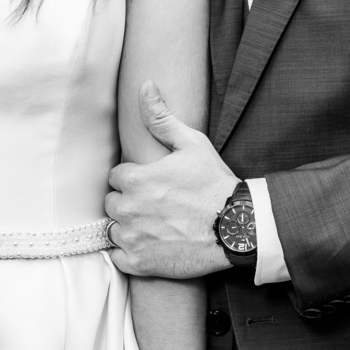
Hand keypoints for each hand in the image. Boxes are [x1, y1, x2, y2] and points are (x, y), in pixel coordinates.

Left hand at [105, 81, 237, 278]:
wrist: (237, 228)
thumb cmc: (215, 185)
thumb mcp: (192, 144)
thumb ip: (161, 118)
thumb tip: (145, 85)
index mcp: (135, 179)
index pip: (117, 177)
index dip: (135, 179)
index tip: (153, 185)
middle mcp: (128, 209)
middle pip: (112, 203)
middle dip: (128, 202)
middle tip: (155, 206)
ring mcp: (132, 238)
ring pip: (113, 229)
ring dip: (127, 227)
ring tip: (154, 225)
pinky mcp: (140, 263)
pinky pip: (118, 257)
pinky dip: (129, 253)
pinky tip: (150, 246)